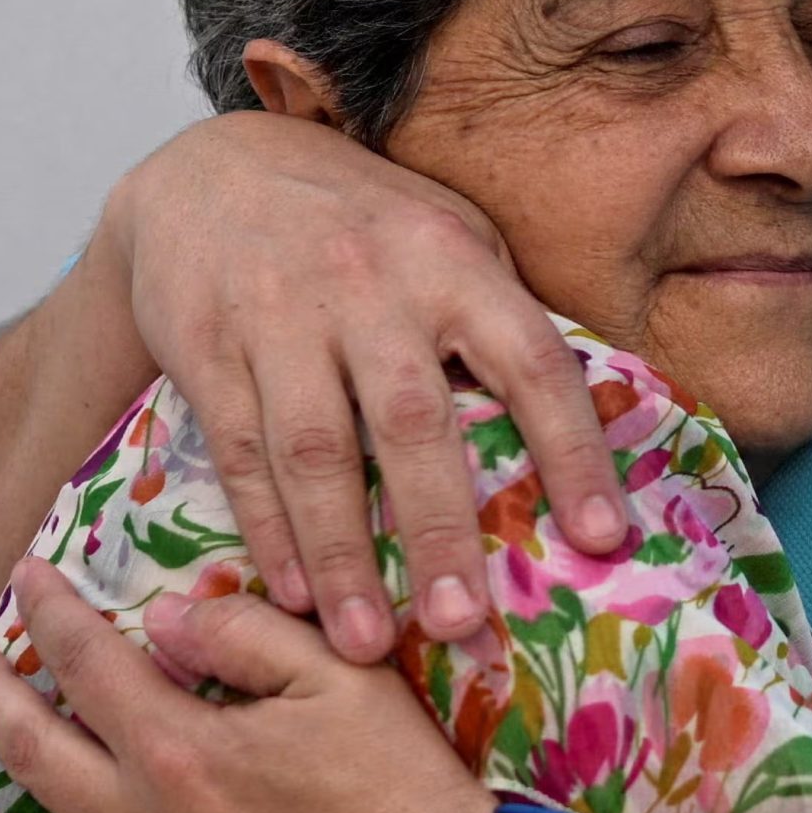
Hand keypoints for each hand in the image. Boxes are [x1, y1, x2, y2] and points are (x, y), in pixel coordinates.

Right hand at [100, 109, 626, 657]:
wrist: (209, 170)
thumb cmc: (361, 221)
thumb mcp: (448, 235)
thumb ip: (501, 317)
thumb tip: (595, 424)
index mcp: (450, 257)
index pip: (529, 357)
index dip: (572, 447)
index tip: (604, 538)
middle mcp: (369, 282)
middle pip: (413, 420)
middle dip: (440, 529)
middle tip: (463, 626)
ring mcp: (280, 313)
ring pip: (314, 449)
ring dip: (342, 554)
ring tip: (366, 643)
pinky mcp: (207, 344)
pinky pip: (240, 450)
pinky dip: (268, 529)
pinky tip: (294, 593)